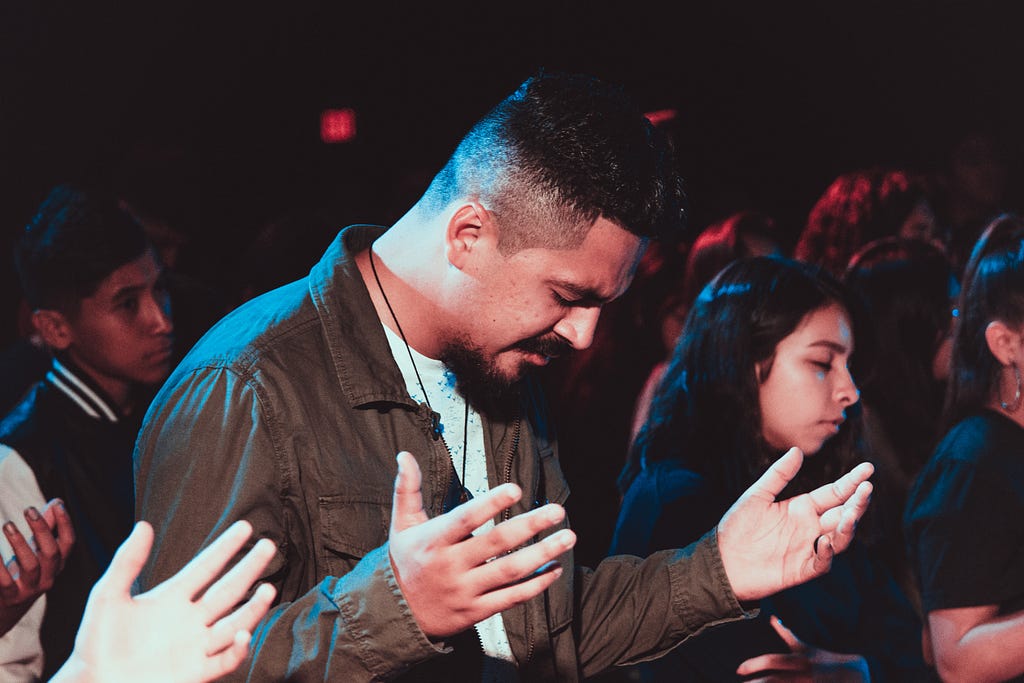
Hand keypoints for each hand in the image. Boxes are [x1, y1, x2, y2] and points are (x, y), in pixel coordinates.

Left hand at [0, 498, 74, 635]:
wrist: (5, 609)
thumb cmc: (22, 572)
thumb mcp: (36, 551)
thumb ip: (47, 528)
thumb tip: (56, 503)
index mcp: (57, 565)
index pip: (68, 543)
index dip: (65, 524)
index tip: (57, 505)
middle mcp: (48, 578)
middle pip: (51, 552)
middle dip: (41, 529)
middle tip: (28, 509)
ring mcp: (29, 589)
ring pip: (30, 565)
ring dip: (20, 543)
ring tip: (8, 525)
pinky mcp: (9, 597)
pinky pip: (4, 581)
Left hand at [51, 520, 276, 682]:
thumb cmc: (96, 643)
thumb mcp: (108, 596)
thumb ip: (127, 562)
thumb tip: (144, 525)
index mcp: (172, 597)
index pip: (206, 567)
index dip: (225, 548)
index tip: (245, 527)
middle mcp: (190, 619)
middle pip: (228, 590)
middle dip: (249, 569)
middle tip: (269, 546)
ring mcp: (195, 646)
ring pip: (234, 623)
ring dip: (252, 609)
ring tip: (268, 590)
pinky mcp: (196, 672)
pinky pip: (225, 661)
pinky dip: (237, 650)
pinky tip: (243, 635)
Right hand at [388, 451, 573, 637]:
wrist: (397, 615)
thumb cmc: (405, 561)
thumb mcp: (402, 524)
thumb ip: (407, 489)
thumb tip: (405, 455)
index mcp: (434, 541)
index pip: (465, 519)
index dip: (491, 504)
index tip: (517, 488)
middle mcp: (451, 566)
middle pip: (496, 544)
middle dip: (530, 525)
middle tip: (558, 510)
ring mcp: (465, 591)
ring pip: (510, 571)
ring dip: (542, 554)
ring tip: (568, 537)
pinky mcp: (476, 612)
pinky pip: (511, 598)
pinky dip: (536, 585)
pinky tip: (555, 569)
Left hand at [717, 447, 872, 600]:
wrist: (723, 561)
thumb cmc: (737, 527)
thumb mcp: (757, 496)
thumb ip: (779, 475)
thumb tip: (798, 450)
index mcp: (803, 507)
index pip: (834, 493)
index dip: (852, 482)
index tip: (868, 468)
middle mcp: (810, 526)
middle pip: (843, 513)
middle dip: (857, 502)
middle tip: (867, 488)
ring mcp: (809, 548)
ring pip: (839, 537)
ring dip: (848, 526)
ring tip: (850, 513)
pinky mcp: (802, 569)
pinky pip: (822, 562)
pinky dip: (826, 553)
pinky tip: (824, 541)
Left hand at [736, 615, 869, 681]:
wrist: (856, 674)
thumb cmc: (826, 660)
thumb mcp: (806, 647)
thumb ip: (787, 634)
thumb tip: (771, 618)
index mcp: (798, 660)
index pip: (771, 661)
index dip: (753, 665)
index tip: (738, 670)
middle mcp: (802, 674)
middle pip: (772, 681)